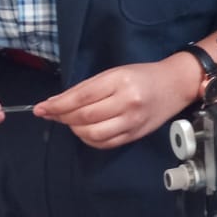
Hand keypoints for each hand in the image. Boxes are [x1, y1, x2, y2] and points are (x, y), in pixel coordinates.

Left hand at [35, 55, 200, 148]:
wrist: (176, 85)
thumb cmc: (143, 75)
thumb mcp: (115, 73)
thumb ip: (87, 88)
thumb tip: (56, 103)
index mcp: (121, 82)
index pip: (81, 97)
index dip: (58, 105)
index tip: (40, 109)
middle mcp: (128, 103)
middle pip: (85, 117)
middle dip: (62, 118)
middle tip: (52, 114)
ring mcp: (132, 121)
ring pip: (93, 134)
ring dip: (75, 130)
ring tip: (71, 122)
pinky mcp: (135, 135)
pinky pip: (105, 144)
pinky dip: (89, 140)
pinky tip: (86, 131)